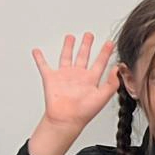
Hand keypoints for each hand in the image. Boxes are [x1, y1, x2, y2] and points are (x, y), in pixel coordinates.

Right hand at [26, 33, 119, 154]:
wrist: (66, 119)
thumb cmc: (84, 112)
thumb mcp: (103, 96)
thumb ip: (112, 83)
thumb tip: (118, 69)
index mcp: (91, 79)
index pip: (100, 62)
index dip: (105, 53)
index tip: (110, 43)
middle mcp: (78, 76)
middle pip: (84, 56)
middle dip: (87, 45)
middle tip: (89, 35)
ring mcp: (64, 76)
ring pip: (67, 57)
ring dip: (68, 47)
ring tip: (70, 37)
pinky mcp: (51, 78)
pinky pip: (44, 65)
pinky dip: (39, 58)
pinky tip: (37, 51)